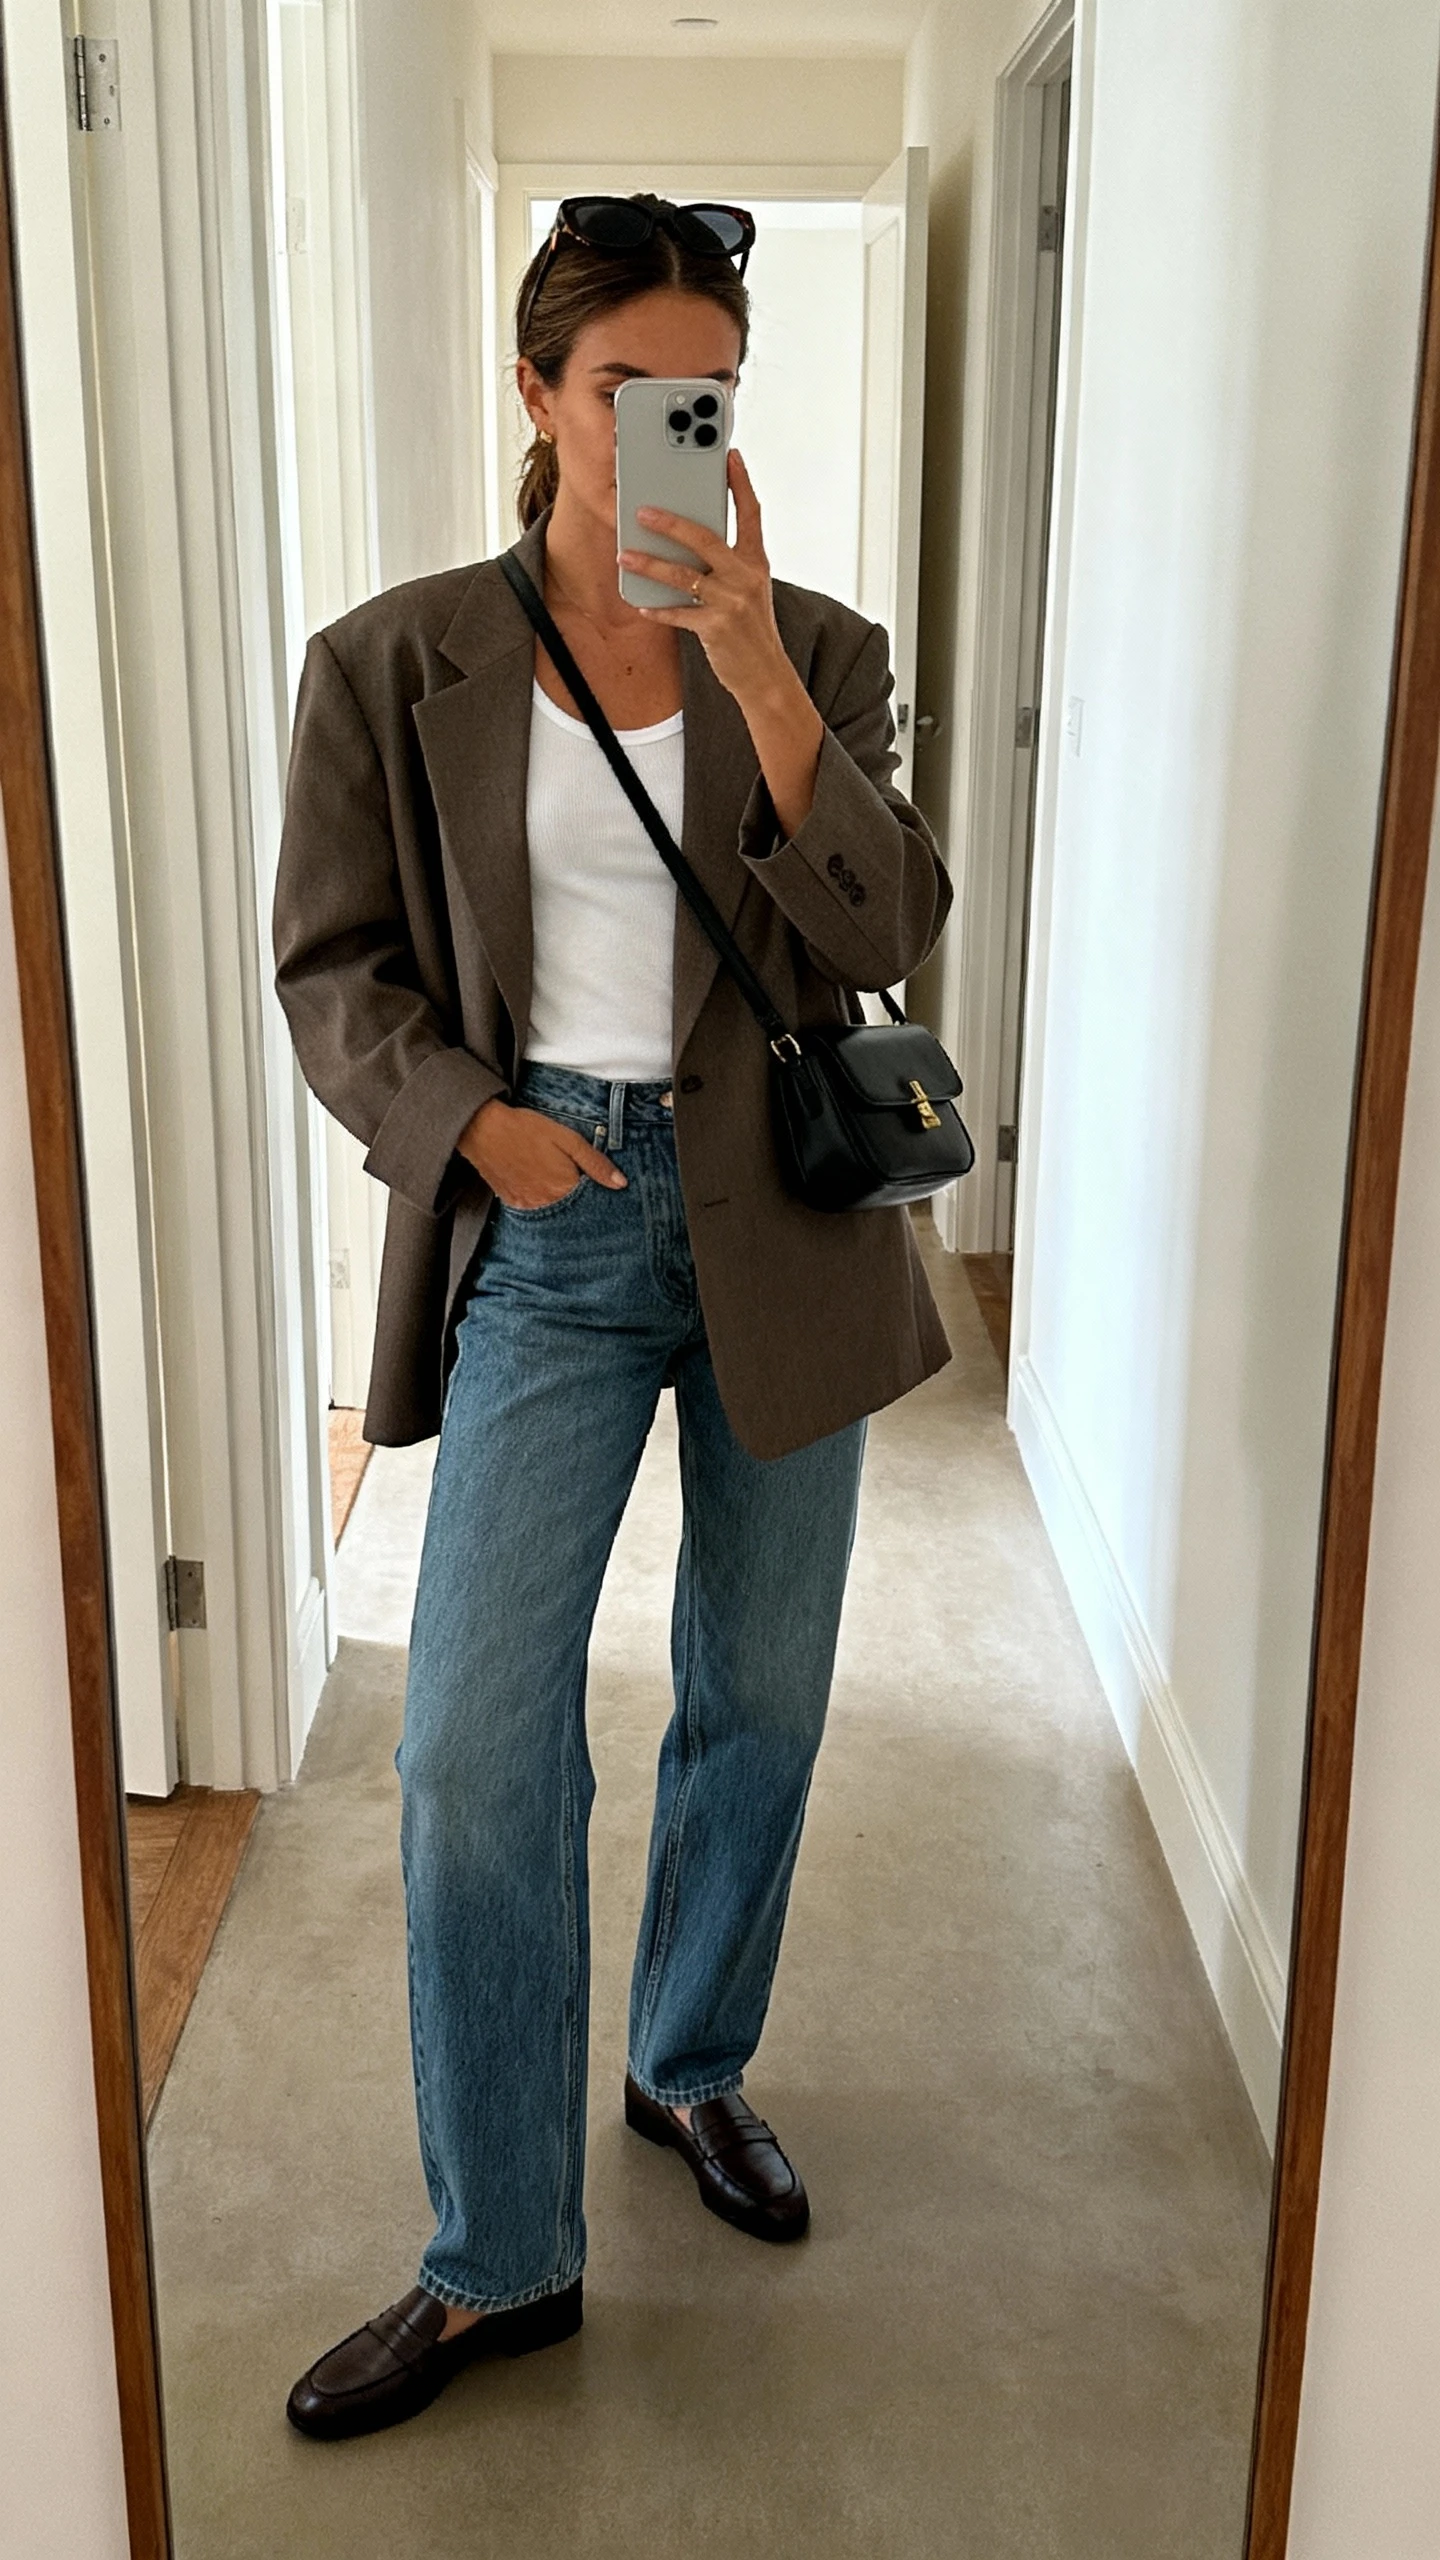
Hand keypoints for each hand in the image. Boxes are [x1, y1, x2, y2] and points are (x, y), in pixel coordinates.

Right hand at [457, 1098, 626, 1208]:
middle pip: (572, 1211)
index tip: (596, 1186)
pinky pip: (534, 1210)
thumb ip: (594, 1163)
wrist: (483, 1129)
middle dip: (578, 1201)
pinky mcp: (513, 1203)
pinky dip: (540, 1201)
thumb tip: (620, 1183)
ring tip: (553, 1179)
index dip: (596, 1194)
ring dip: (559, 1203)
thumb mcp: (567, 1139)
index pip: (591, 1203)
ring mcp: (528, 1206)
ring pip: (553, 1213)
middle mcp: (547, 1204)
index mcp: (564, 1189)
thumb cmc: (526, 1129)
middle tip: (571, 1179)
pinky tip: (538, 1183)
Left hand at [619, 450, 823, 838]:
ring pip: (684, 576)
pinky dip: (657, 607)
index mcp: (757, 562)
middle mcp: (746, 577)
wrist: (765, 675)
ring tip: (625, 555)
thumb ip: (726, 564)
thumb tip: (687, 542)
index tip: (728, 455)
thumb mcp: (749, 590)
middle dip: (672, 522)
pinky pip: (678, 613)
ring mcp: (732, 603)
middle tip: (642, 509)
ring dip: (651, 564)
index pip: (751, 513)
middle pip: (706, 538)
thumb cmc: (751, 630)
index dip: (740, 483)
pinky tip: (639, 600)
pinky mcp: (716, 629)